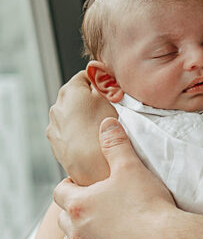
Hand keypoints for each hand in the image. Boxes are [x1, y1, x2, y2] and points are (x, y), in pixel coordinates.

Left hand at [47, 70, 116, 184]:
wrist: (95, 169)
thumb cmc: (106, 132)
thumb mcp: (112, 97)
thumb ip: (104, 80)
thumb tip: (98, 69)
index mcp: (69, 90)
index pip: (86, 76)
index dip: (101, 83)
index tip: (112, 93)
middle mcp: (56, 107)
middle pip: (77, 96)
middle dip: (91, 101)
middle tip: (110, 113)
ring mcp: (54, 128)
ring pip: (72, 116)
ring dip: (84, 119)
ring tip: (100, 131)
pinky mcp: (56, 145)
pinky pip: (69, 133)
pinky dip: (79, 135)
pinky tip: (92, 143)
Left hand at [54, 118, 178, 238]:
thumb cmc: (150, 206)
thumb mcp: (132, 168)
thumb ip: (116, 144)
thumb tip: (106, 123)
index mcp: (80, 204)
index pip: (61, 192)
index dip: (71, 186)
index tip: (85, 185)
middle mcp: (77, 232)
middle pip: (64, 218)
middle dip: (75, 211)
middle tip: (95, 206)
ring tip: (94, 232)